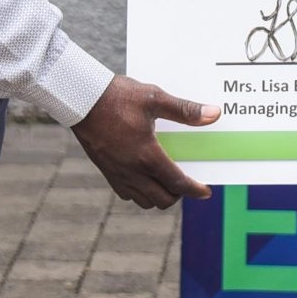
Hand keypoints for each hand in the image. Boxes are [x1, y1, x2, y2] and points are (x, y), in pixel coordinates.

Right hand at [71, 75, 219, 208]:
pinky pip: (126, 194)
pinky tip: (145, 177)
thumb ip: (186, 110)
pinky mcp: (106, 171)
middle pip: (162, 199)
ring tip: (168, 181)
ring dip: (160, 196)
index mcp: (147, 156)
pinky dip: (140, 193)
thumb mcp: (155, 98)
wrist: (82, 99)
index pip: (177, 183)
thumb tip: (214, 114)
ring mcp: (117, 174)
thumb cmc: (119, 97)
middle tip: (187, 182)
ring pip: (144, 200)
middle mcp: (132, 171)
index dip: (195, 190)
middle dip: (179, 194)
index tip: (205, 192)